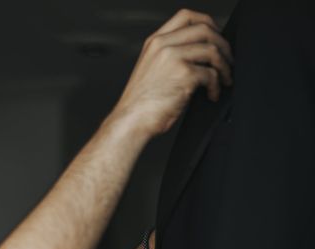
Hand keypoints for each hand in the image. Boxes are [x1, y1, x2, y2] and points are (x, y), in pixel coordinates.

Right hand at [112, 9, 233, 136]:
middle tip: (228, 60)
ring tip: (224, 80)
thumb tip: (201, 55)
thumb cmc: (141, 103)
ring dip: (224, 67)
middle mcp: (163, 46)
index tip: (216, 36)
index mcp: (155, 42)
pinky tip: (212, 94)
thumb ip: (171, 56)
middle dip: (223, 45)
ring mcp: (173, 58)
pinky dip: (216, 86)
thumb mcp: (151, 69)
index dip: (208, 23)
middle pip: (205, 29)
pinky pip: (211, 74)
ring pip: (212, 51)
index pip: (186, 17)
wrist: (131, 120)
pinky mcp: (184, 74)